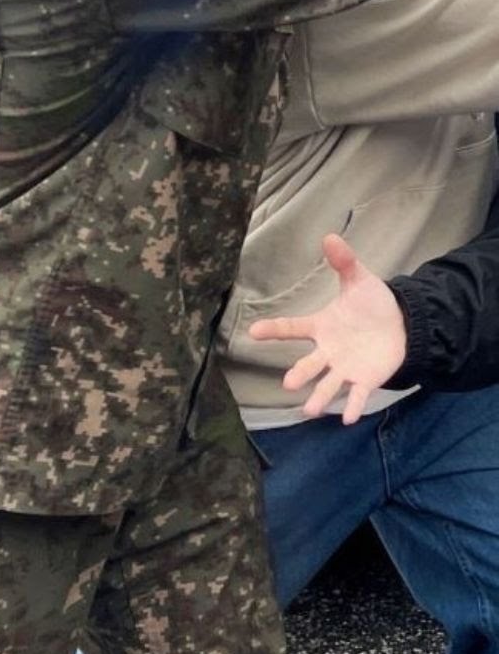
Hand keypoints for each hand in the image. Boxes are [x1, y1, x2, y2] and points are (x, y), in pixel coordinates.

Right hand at [248, 233, 407, 424]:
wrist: (400, 325)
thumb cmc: (372, 304)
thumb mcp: (359, 279)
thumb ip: (344, 261)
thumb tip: (330, 236)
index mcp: (322, 326)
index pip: (294, 328)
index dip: (274, 329)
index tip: (253, 331)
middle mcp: (328, 351)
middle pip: (309, 364)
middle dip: (300, 374)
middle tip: (288, 383)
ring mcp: (344, 368)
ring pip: (328, 385)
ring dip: (319, 397)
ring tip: (308, 410)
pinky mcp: (364, 379)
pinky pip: (356, 395)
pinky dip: (352, 406)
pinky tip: (346, 418)